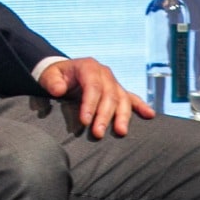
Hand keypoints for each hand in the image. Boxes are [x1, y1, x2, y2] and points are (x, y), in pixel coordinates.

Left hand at [39, 57, 154, 138]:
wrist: (64, 71)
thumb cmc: (55, 76)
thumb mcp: (49, 75)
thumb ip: (52, 82)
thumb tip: (59, 90)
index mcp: (88, 67)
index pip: (92, 86)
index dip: (90, 104)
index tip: (85, 121)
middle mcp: (104, 73)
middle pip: (109, 95)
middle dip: (104, 115)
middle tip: (98, 133)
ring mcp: (113, 82)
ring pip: (122, 98)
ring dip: (122, 116)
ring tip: (121, 132)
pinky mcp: (117, 91)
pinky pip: (132, 98)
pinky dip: (141, 106)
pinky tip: (150, 115)